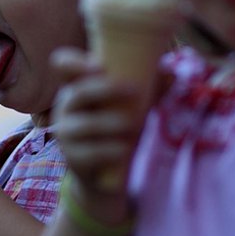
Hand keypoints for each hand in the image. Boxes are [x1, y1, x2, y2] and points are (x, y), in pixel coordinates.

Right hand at [50, 48, 144, 195]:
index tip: (99, 65)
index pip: (62, 64)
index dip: (74, 61)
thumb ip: (149, 88)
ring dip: (111, 123)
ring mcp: (65, 133)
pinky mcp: (73, 158)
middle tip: (136, 91)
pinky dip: (110, 150)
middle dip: (107, 90)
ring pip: (85, 125)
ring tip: (135, 125)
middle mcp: (65, 106)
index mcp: (77, 86)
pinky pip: (89, 153)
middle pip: (78, 92)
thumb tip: (172, 76)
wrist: (105, 173)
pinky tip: (124, 149)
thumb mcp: (132, 104)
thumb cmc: (118, 127)